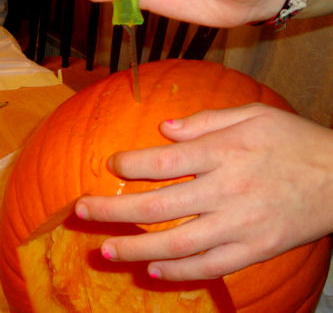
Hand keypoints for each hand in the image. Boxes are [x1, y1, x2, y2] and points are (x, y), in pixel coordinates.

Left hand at [75, 104, 332, 280]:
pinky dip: (179, 273)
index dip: (130, 164)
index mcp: (225, 151)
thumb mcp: (254, 114)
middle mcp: (227, 189)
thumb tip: (164, 129)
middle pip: (159, 207)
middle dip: (113, 210)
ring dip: (135, 250)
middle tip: (81, 210)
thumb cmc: (294, 140)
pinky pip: (210, 267)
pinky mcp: (254, 249)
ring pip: (177, 244)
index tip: (111, 163)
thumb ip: (207, 120)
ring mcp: (240, 224)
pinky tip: (153, 272)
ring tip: (104, 250)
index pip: (164, 161)